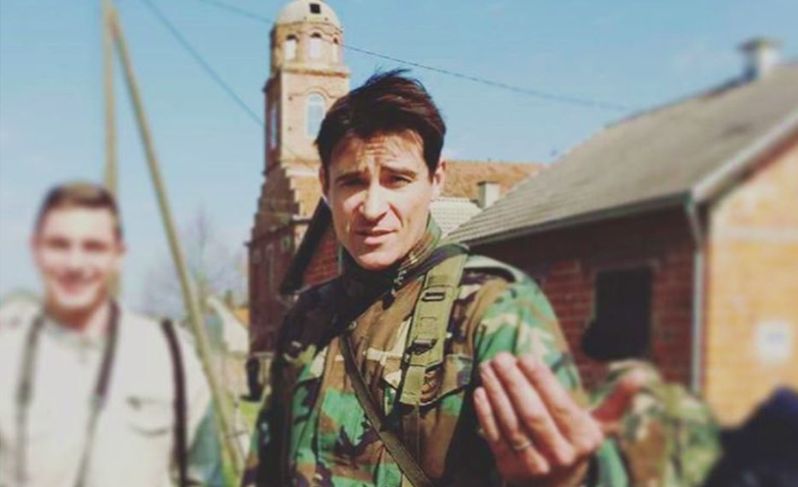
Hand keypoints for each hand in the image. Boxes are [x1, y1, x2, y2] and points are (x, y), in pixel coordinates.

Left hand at [473, 352, 639, 485]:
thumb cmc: (576, 443)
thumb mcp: (599, 427)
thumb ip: (616, 401)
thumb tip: (641, 374)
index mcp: (583, 440)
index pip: (560, 406)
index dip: (541, 380)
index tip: (526, 356)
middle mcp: (560, 455)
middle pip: (532, 414)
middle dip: (514, 383)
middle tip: (501, 357)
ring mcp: (533, 465)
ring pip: (511, 424)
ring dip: (497, 393)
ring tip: (488, 367)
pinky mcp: (510, 469)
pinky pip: (494, 437)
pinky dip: (486, 413)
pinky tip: (481, 391)